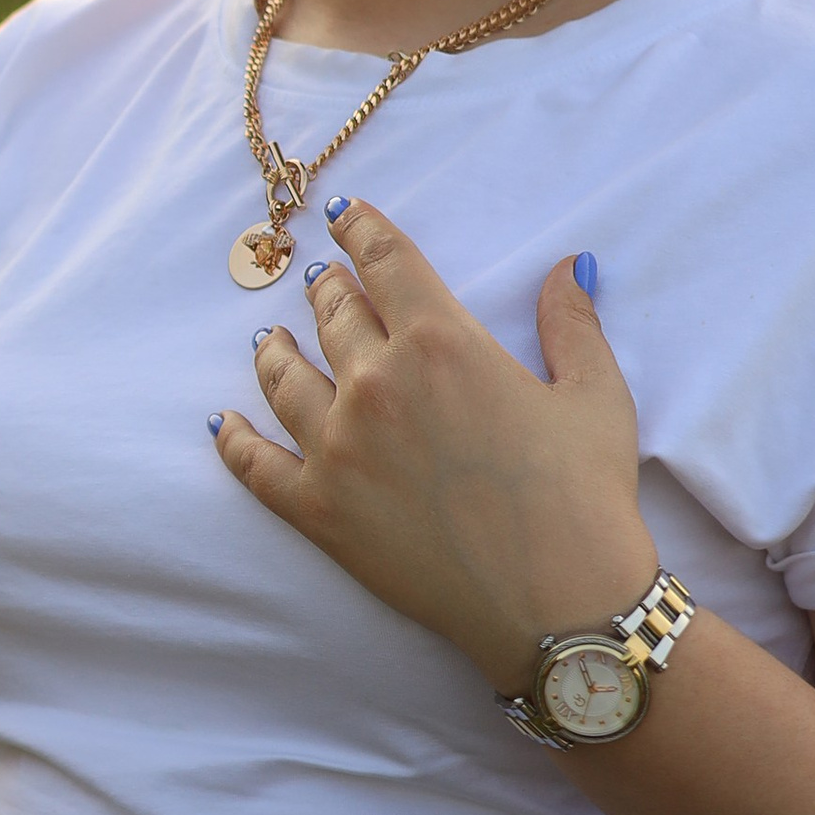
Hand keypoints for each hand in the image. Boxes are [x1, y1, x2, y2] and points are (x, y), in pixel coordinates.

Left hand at [211, 197, 656, 687]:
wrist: (556, 602)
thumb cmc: (583, 497)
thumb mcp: (594, 396)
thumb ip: (571, 324)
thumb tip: (570, 266)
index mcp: (440, 342)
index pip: (385, 261)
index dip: (360, 229)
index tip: (342, 213)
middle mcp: (375, 383)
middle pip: (332, 314)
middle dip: (327, 289)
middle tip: (320, 281)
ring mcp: (337, 447)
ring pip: (284, 378)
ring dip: (275, 351)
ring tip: (269, 341)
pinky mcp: (317, 510)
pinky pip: (254, 464)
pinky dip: (232, 440)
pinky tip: (220, 425)